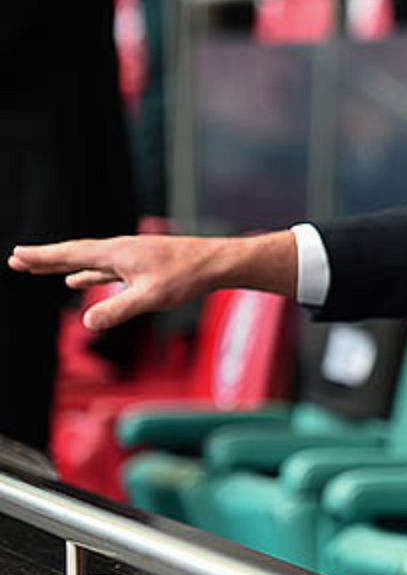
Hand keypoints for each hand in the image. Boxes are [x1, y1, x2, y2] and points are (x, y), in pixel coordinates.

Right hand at [8, 231, 296, 330]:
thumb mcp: (152, 297)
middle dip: (45, 259)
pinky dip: (88, 274)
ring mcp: (130, 257)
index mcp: (116, 253)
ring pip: (88, 261)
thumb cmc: (187, 277)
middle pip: (74, 254)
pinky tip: (79, 281)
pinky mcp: (142, 265)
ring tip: (39, 268)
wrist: (218, 263)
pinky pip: (105, 269)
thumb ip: (119, 310)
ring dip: (63, 266)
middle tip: (16, 260)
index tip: (16, 255)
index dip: (42, 257)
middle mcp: (119, 251)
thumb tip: (88, 323)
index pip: (70, 254)